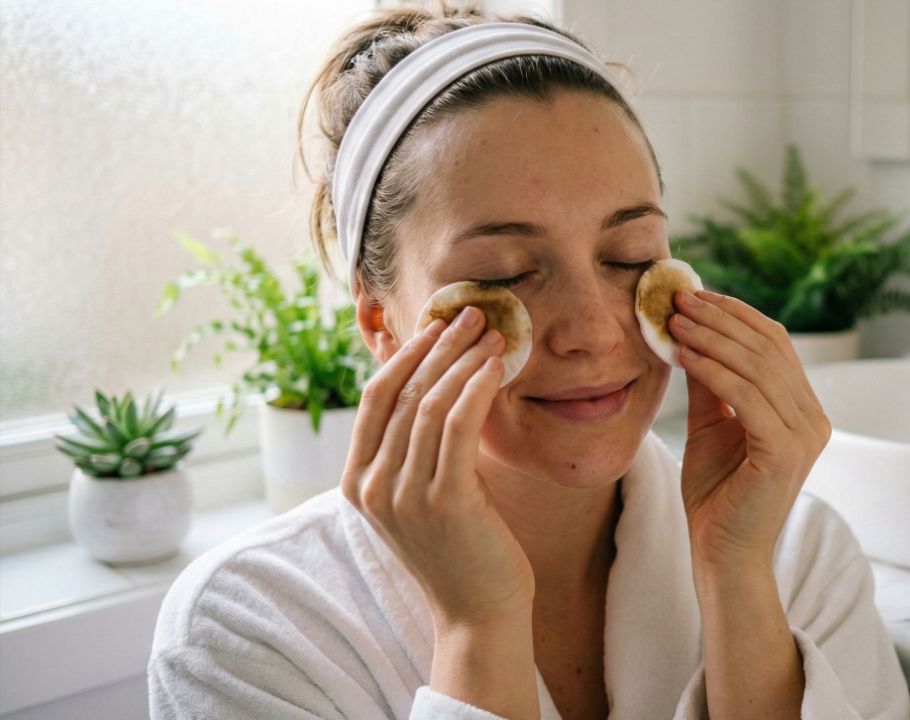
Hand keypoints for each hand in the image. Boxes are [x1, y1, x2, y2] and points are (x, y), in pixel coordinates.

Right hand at [341, 306, 534, 628]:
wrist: (479, 612)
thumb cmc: (461, 545)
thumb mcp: (426, 488)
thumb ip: (419, 442)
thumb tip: (438, 375)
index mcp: (358, 481)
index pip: (375, 397)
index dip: (407, 352)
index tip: (440, 322)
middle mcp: (372, 487)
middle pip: (403, 392)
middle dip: (440, 345)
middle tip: (474, 314)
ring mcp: (404, 496)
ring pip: (430, 404)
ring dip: (464, 361)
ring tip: (495, 337)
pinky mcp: (443, 503)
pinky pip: (457, 428)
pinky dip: (476, 390)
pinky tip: (496, 369)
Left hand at [668, 290, 831, 571]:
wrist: (721, 553)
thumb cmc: (716, 494)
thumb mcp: (710, 424)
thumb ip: (709, 381)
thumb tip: (690, 330)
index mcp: (803, 410)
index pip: (775, 344)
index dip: (736, 314)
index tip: (694, 296)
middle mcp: (814, 419)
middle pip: (768, 347)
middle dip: (720, 318)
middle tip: (678, 299)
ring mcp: (805, 435)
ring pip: (757, 366)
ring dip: (711, 337)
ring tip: (673, 321)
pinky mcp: (785, 451)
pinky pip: (746, 395)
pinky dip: (712, 369)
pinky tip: (683, 355)